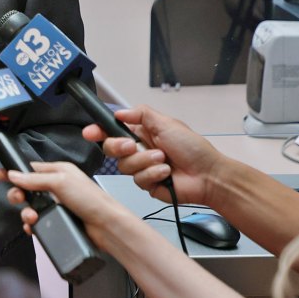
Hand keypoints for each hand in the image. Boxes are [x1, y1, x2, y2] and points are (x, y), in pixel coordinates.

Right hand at [0, 161, 127, 251]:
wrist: (106, 226)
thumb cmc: (90, 199)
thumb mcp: (61, 182)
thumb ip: (35, 179)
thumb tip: (13, 175)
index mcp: (58, 171)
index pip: (30, 169)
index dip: (14, 172)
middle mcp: (56, 187)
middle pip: (26, 189)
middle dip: (18, 194)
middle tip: (18, 199)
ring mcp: (56, 205)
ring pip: (30, 207)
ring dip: (26, 213)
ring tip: (31, 218)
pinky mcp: (58, 221)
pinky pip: (37, 222)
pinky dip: (32, 225)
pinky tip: (33, 227)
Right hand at [82, 105, 222, 204]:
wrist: (208, 175)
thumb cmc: (193, 148)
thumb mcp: (167, 123)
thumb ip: (141, 114)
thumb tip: (119, 112)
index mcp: (141, 133)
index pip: (113, 131)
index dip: (98, 131)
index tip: (90, 132)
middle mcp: (139, 151)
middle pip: (112, 149)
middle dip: (119, 147)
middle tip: (133, 146)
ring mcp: (142, 169)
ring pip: (124, 166)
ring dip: (145, 161)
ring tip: (163, 160)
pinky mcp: (147, 185)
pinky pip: (138, 180)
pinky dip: (153, 174)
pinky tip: (166, 173)